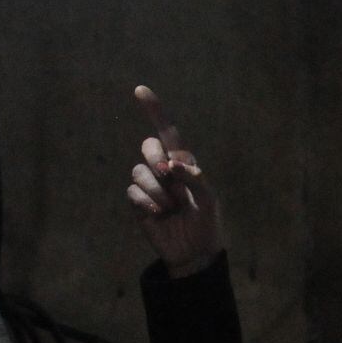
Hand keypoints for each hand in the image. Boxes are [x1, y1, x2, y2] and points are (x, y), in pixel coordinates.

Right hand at [126, 85, 221, 276]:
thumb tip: (171, 164)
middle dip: (155, 159)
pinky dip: (146, 202)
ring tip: (171, 207)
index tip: (140, 90)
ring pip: (138, 171)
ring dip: (155, 189)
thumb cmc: (207, 222)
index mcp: (183, 163)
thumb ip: (195, 177)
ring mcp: (150, 185)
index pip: (167, 132)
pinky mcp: (138, 202)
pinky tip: (158, 214)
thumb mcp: (209, 199)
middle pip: (148, 146)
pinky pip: (132, 192)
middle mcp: (164, 170)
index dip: (154, 110)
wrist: (195, 252)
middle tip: (169, 177)